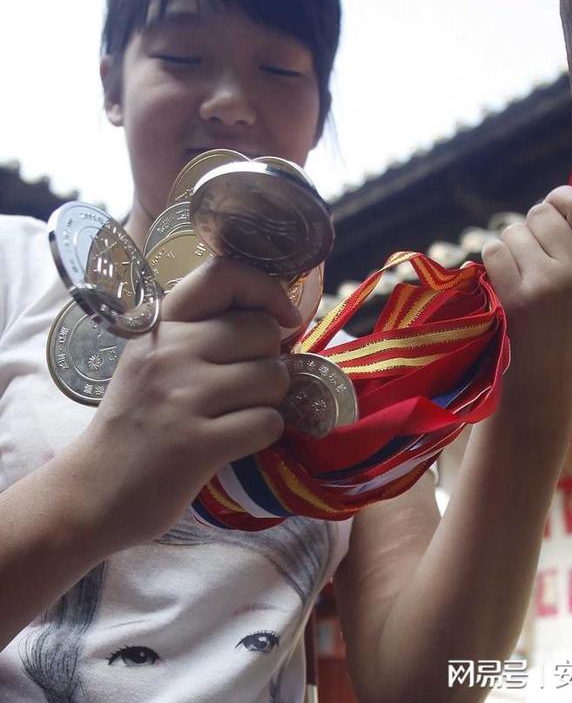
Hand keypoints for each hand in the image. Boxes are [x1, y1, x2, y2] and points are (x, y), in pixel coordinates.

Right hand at [69, 256, 300, 551]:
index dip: (267, 289)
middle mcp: (169, 351)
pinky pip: (268, 422)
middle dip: (269, 360)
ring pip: (274, 376)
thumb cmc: (136, 423)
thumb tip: (282, 319)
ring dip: (269, 400)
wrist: (92, 493)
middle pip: (263, 331)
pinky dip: (263, 434)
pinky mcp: (196, 443)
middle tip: (244, 387)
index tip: (283, 318)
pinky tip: (235, 441)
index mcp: (160, 324)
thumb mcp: (154, 360)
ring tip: (236, 414)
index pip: (223, 274)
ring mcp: (181, 396)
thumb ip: (204, 331)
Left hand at [482, 186, 571, 391]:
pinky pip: (493, 251)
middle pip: (540, 212)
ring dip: (508, 247)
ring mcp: (547, 284)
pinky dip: (492, 262)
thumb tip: (561, 195)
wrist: (543, 378)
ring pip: (512, 231)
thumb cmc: (566, 324)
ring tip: (520, 276)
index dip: (560, 198)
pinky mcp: (516, 297)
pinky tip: (503, 283)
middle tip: (531, 256)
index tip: (551, 210)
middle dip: (529, 228)